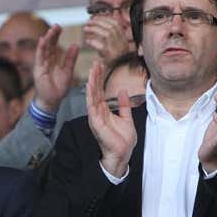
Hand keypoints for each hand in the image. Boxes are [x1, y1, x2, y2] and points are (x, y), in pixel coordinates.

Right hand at [33, 24, 79, 113]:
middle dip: (51, 35)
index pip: (53, 46)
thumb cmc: (58, 88)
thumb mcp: (68, 71)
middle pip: (48, 45)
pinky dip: (40, 49)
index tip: (59, 27)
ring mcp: (41, 65)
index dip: (56, 36)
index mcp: (52, 61)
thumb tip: (75, 45)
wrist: (52, 101)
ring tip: (51, 31)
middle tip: (56, 25)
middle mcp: (45, 61)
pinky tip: (42, 40)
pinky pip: (39, 58)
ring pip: (43, 50)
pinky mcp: (38, 71)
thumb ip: (70, 59)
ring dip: (46, 40)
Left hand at [82, 15, 134, 64]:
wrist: (121, 68)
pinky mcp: (110, 55)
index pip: (115, 22)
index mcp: (123, 36)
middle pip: (110, 27)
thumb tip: (99, 21)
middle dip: (97, 22)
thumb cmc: (117, 55)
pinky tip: (87, 41)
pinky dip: (93, 42)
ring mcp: (116, 48)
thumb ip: (111, 32)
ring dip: (94, 30)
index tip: (95, 17)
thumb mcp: (117, 41)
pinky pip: (101, 46)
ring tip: (85, 29)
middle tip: (88, 22)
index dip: (104, 18)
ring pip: (106, 34)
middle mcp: (121, 40)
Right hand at [85, 59, 136, 177]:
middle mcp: (97, 113)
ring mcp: (95, 117)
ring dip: (92, 82)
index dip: (100, 78)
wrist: (123, 154)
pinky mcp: (95, 122)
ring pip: (92, 95)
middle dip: (95, 76)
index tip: (100, 66)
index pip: (100, 92)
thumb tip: (123, 91)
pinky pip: (91, 105)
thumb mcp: (126, 118)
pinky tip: (90, 84)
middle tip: (95, 62)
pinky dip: (90, 94)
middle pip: (94, 91)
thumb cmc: (123, 140)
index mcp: (104, 111)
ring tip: (93, 68)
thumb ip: (123, 105)